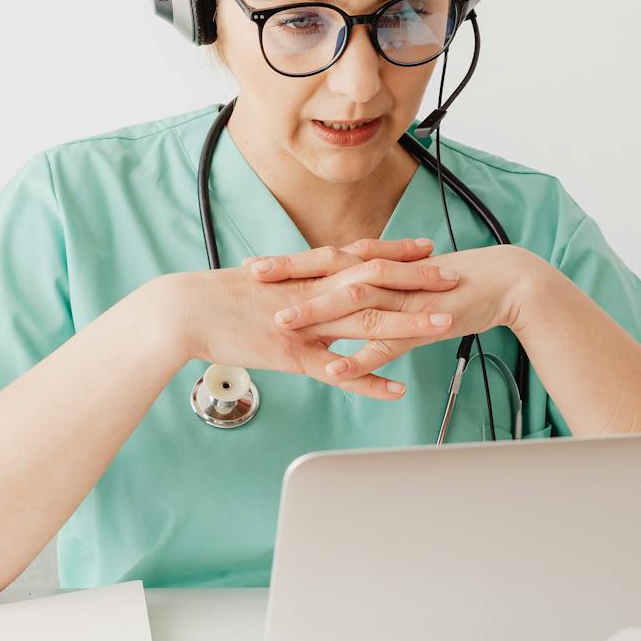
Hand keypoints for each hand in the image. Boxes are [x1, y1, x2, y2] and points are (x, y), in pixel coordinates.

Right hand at [169, 237, 462, 399]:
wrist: (185, 309)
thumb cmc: (217, 297)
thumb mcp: (263, 285)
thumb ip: (293, 286)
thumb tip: (309, 288)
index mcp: (307, 274)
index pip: (362, 257)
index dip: (397, 254)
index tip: (427, 250)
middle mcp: (314, 293)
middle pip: (376, 282)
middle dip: (418, 281)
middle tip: (455, 278)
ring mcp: (307, 323)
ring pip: (368, 322)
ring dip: (410, 323)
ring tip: (445, 324)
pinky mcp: (294, 355)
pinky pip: (339, 370)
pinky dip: (370, 379)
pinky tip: (397, 389)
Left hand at [250, 242, 540, 380]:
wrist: (501, 284)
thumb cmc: (450, 283)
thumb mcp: (403, 282)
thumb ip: (372, 287)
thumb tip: (340, 292)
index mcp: (378, 264)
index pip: (325, 258)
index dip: (289, 262)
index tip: (253, 265)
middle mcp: (386, 276)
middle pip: (330, 271)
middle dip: (290, 274)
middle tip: (253, 277)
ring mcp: (403, 300)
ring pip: (353, 304)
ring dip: (317, 312)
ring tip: (282, 323)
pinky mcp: (422, 324)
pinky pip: (386, 345)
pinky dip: (360, 358)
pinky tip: (336, 370)